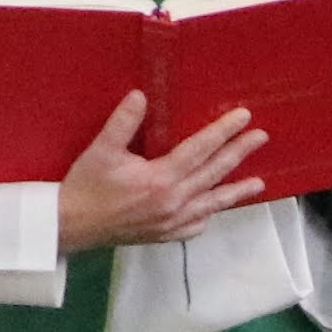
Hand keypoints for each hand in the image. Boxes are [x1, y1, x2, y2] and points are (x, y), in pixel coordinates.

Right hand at [54, 98, 268, 254]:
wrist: (71, 226)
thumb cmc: (85, 186)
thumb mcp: (101, 150)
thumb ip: (123, 122)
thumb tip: (141, 95)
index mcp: (161, 179)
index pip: (200, 149)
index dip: (223, 131)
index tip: (244, 118)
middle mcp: (173, 202)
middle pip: (214, 173)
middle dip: (239, 153)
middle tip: (261, 137)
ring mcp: (172, 222)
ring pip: (212, 204)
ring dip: (236, 192)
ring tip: (258, 183)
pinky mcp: (165, 236)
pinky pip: (196, 225)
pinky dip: (209, 214)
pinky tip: (214, 208)